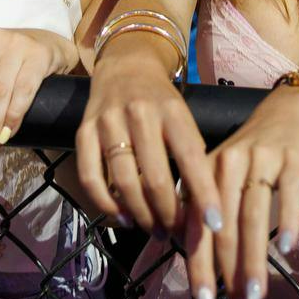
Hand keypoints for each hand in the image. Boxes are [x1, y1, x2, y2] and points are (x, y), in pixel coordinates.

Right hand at [77, 46, 220, 237]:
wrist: (126, 64)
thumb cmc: (162, 101)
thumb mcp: (184, 117)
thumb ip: (192, 155)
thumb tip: (203, 209)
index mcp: (172, 110)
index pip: (192, 158)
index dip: (204, 194)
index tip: (214, 225)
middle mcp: (140, 113)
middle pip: (155, 178)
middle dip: (169, 215)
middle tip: (176, 233)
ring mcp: (109, 121)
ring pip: (124, 181)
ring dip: (141, 215)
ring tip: (154, 230)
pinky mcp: (84, 130)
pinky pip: (91, 177)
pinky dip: (106, 204)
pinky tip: (122, 217)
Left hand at [188, 84, 298, 298]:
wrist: (292, 108)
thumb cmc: (253, 151)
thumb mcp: (223, 173)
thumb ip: (210, 212)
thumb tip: (201, 268)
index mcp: (205, 172)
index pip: (197, 226)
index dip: (198, 267)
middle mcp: (229, 164)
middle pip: (224, 226)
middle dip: (228, 273)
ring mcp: (261, 159)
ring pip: (253, 215)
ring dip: (254, 260)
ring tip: (256, 295)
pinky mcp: (293, 157)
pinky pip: (288, 192)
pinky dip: (287, 220)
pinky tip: (285, 249)